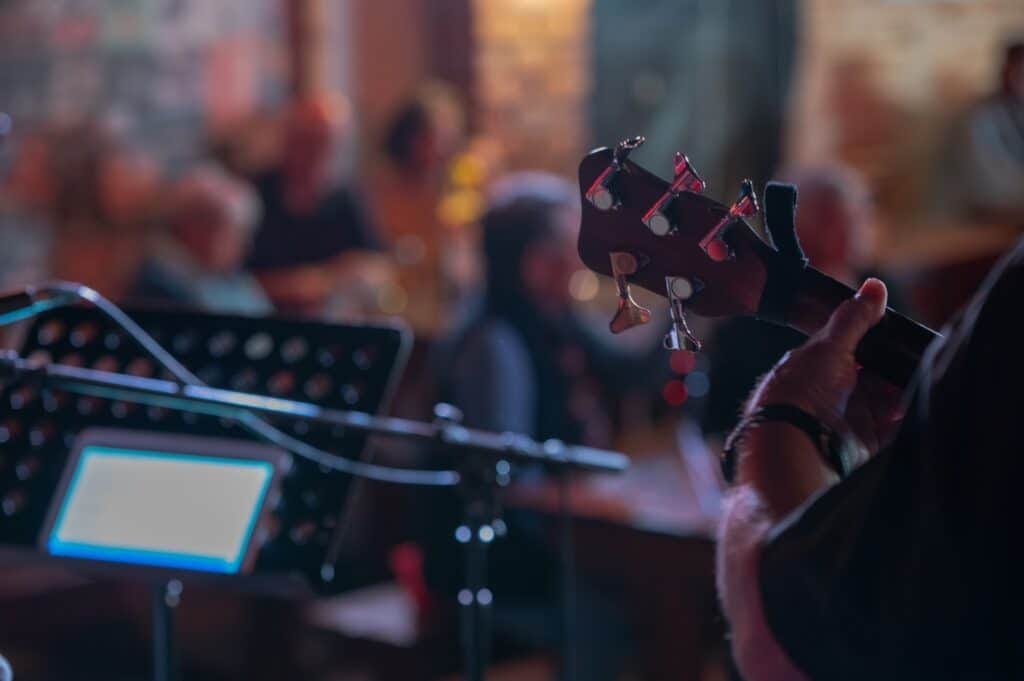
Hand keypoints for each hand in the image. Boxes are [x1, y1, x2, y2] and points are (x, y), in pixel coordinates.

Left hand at [749, 278, 903, 456]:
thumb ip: (854, 318)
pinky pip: (891, 430)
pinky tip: (919, 406)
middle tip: (918, 359)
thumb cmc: (802, 390)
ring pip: (885, 402)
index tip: (901, 336)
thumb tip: (874, 286)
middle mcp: (829, 393)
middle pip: (873, 377)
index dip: (876, 344)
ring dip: (904, 393)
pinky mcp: (860, 443)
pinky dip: (906, 419)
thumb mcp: (830, 346)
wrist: (796, 442)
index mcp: (815, 367)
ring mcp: (846, 419)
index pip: (851, 351)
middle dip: (895, 370)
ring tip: (924, 380)